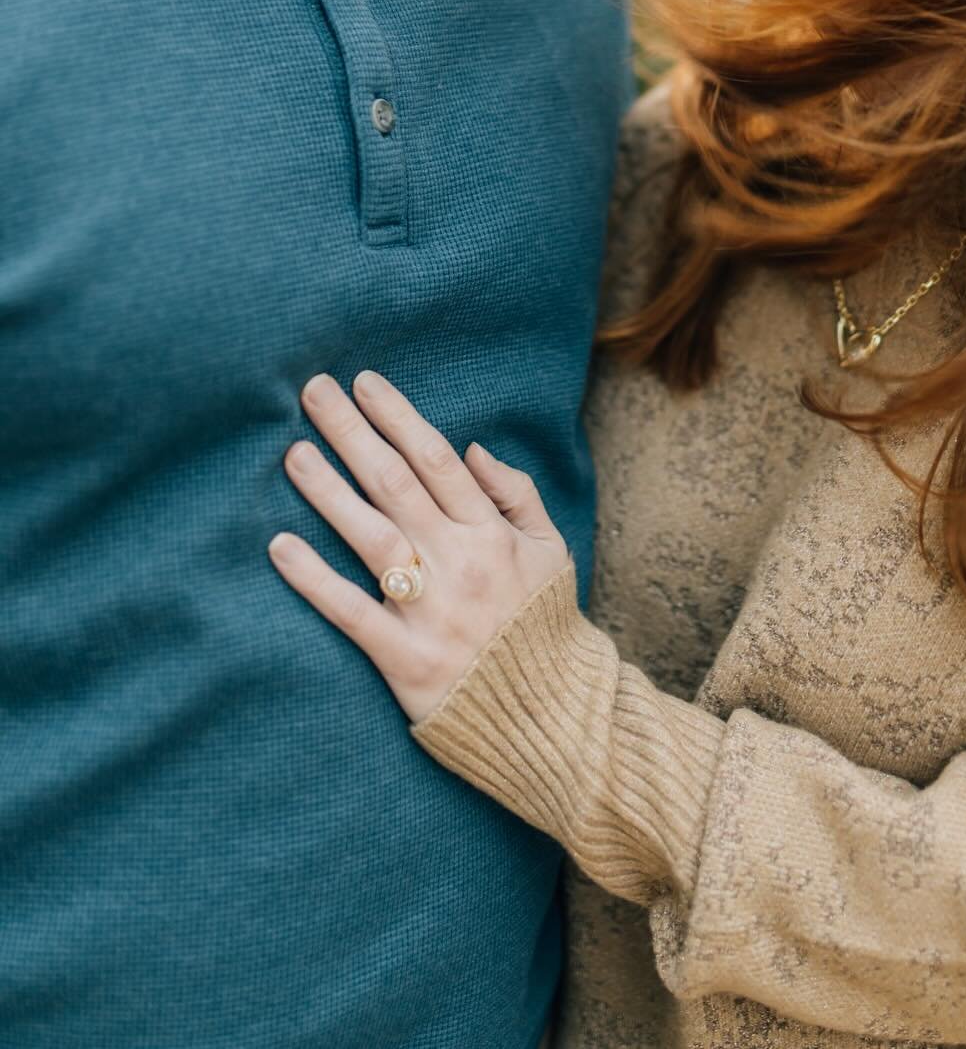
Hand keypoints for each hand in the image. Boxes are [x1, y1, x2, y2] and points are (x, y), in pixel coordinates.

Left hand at [268, 371, 569, 721]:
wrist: (553, 715)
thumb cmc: (543, 625)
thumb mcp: (550, 550)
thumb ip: (516, 493)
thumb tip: (471, 447)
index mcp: (492, 534)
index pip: (439, 459)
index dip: (398, 417)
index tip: (365, 382)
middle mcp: (460, 563)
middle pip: (396, 484)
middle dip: (352, 433)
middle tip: (314, 392)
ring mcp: (430, 612)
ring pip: (371, 537)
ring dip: (328, 491)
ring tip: (294, 454)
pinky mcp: (404, 660)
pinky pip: (350, 612)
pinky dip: (313, 579)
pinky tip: (279, 546)